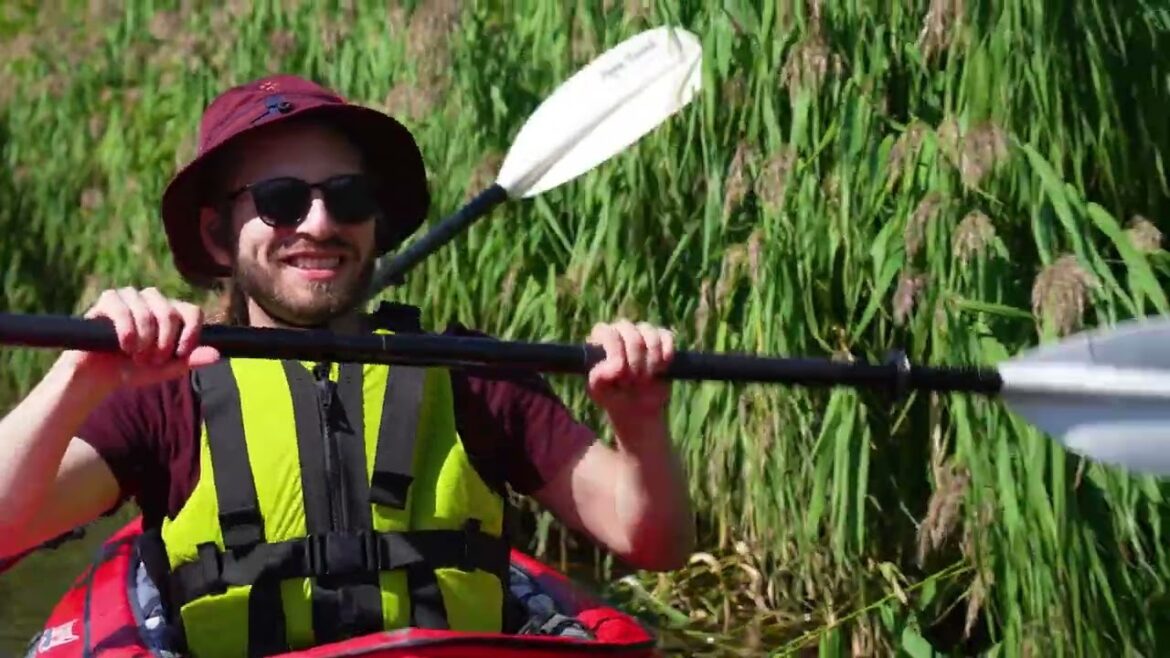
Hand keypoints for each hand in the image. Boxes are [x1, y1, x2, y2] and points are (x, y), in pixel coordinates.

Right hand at [62, 287, 219, 390]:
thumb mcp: (166, 369)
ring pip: (147, 311)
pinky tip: (124, 346)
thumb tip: (217, 355)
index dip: (191, 332)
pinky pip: (122, 308)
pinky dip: (126, 330)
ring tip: (136, 356)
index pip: (193, 311)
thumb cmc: (134, 369)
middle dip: (164, 342)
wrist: (98, 376)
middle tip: (152, 360)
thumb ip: (189, 361)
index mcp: (171, 312)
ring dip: (144, 340)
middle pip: (170, 312)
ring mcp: (130, 296)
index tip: (180, 353)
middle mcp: (153, 300)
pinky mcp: (108, 300)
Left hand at [586, 320, 674, 423]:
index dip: (616, 353)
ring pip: (651, 335)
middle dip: (635, 362)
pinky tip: (660, 370)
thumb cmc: (613, 396)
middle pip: (632, 335)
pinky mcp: (661, 338)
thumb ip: (597, 377)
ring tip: (645, 379)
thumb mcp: (598, 391)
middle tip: (632, 381)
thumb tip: (614, 366)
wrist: (636, 407)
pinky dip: (665, 356)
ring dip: (651, 362)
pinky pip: (666, 337)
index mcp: (600, 339)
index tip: (620, 374)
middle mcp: (620, 330)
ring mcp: (642, 332)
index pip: (608, 333)